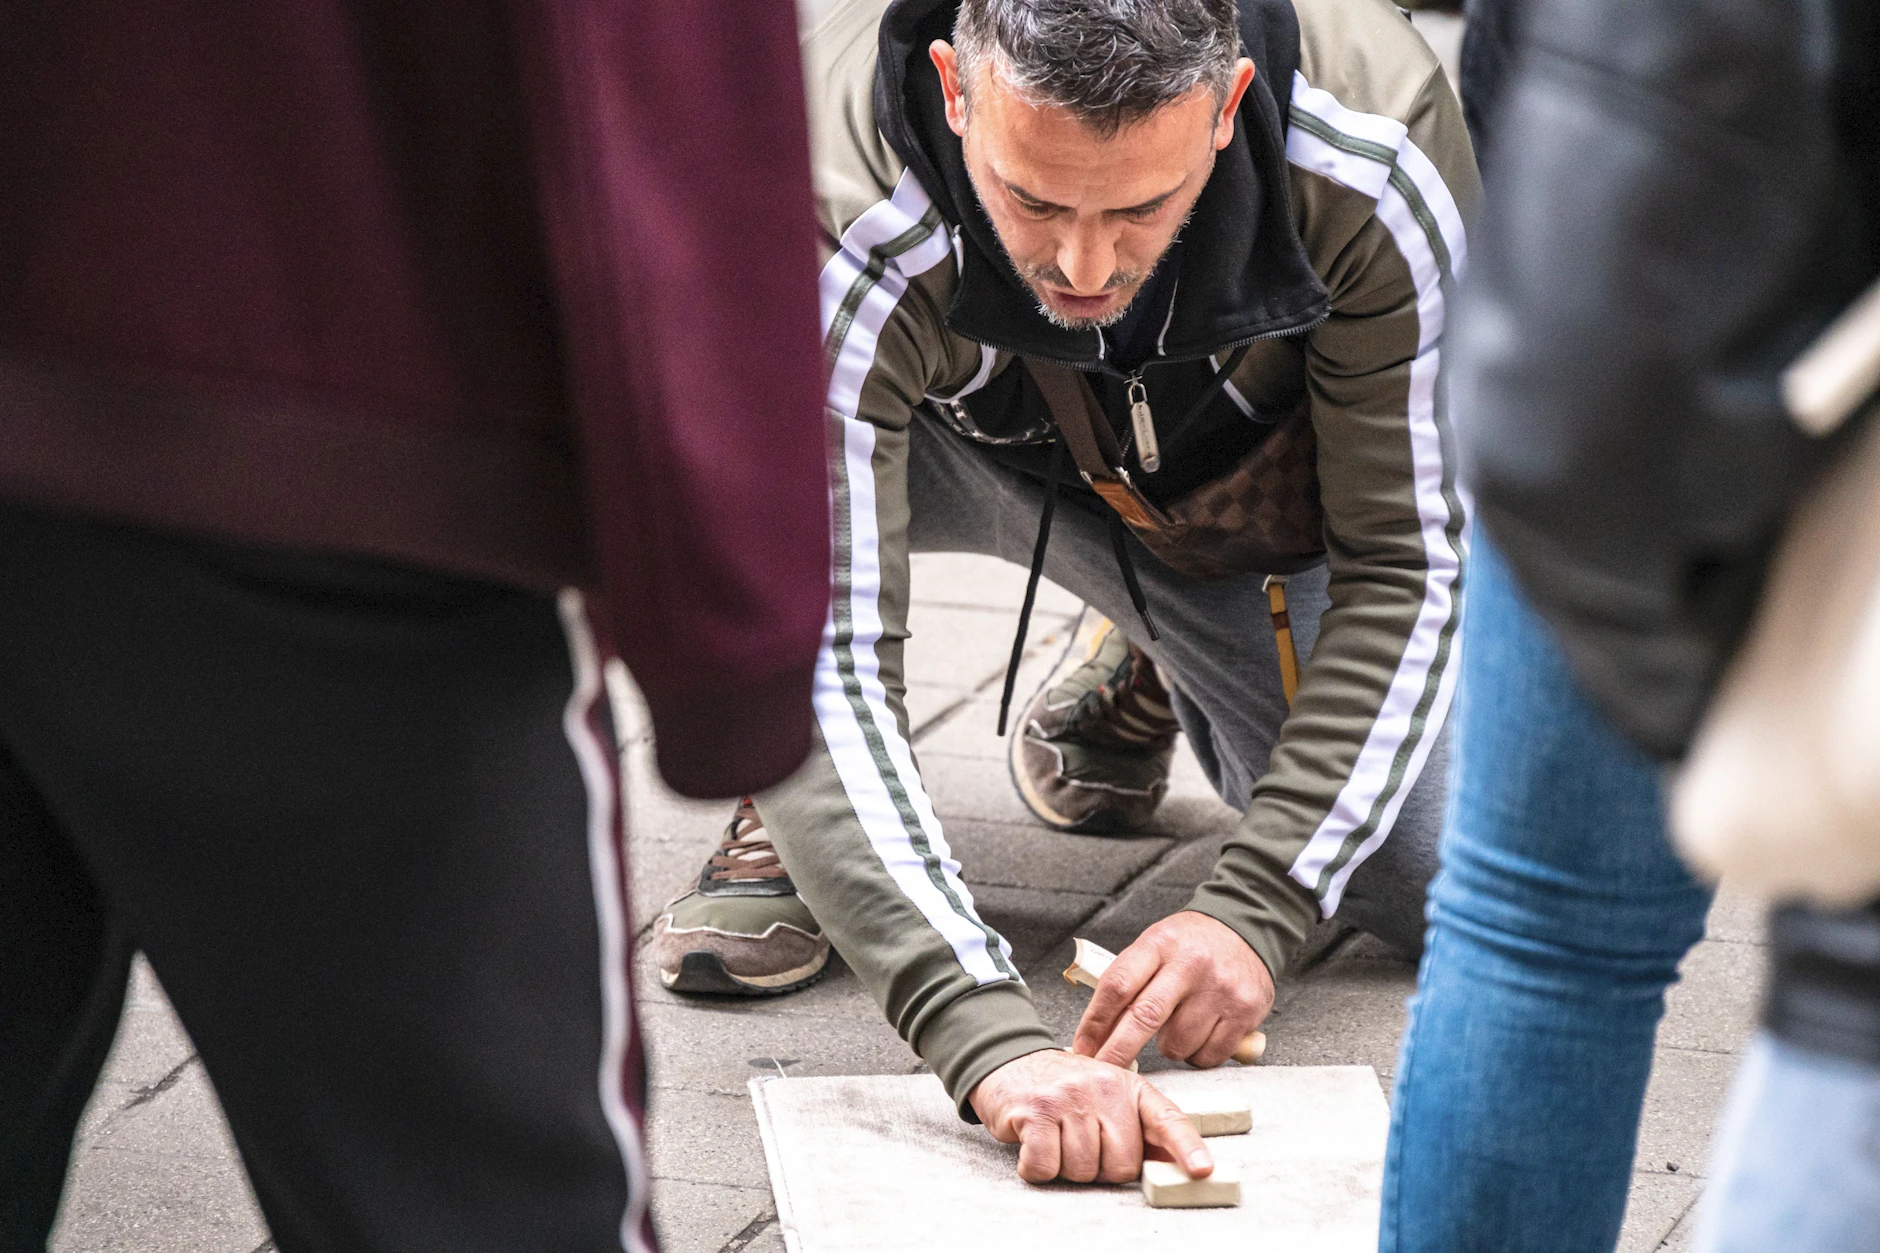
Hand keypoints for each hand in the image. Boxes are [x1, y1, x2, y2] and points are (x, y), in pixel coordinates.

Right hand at [968, 1049, 1211, 1184]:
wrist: (1008, 1062)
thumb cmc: (1063, 1091)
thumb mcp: (1106, 1098)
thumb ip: (1138, 1130)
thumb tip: (1175, 1165)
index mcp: (1128, 1086)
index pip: (1165, 1118)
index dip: (1186, 1147)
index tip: (1202, 1170)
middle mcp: (1102, 1087)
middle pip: (1120, 1165)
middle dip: (1098, 1168)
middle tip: (1079, 1142)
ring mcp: (1069, 1098)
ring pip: (1082, 1171)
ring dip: (1064, 1167)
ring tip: (1056, 1138)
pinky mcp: (1036, 1112)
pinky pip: (1046, 1168)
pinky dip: (1036, 1168)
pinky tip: (1033, 1144)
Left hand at [1072, 910, 1273, 1067]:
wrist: (1245, 928)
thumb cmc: (1190, 944)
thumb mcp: (1155, 944)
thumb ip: (1128, 980)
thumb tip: (1096, 1033)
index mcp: (1160, 944)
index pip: (1118, 985)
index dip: (1095, 1022)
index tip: (1083, 1047)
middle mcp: (1190, 965)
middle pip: (1144, 1017)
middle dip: (1117, 1051)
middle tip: (1104, 1070)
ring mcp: (1220, 989)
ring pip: (1177, 1044)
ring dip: (1169, 1047)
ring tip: (1178, 1025)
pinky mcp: (1245, 1012)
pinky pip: (1208, 1055)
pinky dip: (1197, 1054)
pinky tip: (1201, 1032)